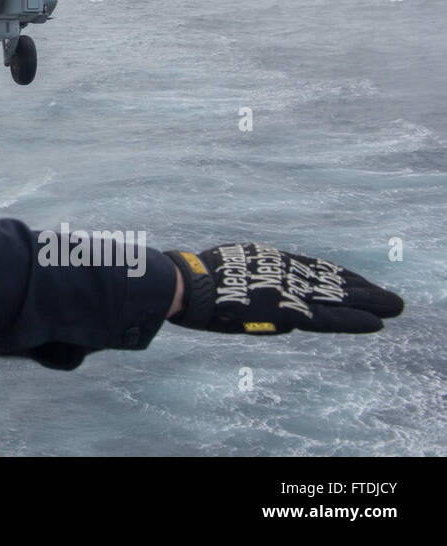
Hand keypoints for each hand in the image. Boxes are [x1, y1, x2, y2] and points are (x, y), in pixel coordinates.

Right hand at [165, 243, 403, 333]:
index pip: (312, 267)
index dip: (338, 275)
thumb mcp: (229, 271)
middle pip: (331, 281)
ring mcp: (288, 290)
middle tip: (388, 297)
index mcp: (269, 260)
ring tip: (394, 306)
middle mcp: (284, 272)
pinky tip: (375, 322)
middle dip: (362, 289)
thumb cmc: (197, 282)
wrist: (188, 286)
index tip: (356, 280)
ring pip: (336, 297)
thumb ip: (252, 279)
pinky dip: (352, 320)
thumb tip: (260, 289)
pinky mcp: (289, 310)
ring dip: (368, 302)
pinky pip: (327, 319)